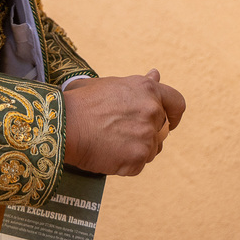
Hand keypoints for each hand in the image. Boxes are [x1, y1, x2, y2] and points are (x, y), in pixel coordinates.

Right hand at [62, 69, 185, 175]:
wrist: (63, 124)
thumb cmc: (81, 102)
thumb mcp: (110, 84)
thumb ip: (137, 83)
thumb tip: (156, 74)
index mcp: (147, 90)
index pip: (177, 103)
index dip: (174, 115)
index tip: (170, 122)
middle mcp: (152, 111)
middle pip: (162, 130)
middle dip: (147, 134)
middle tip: (123, 135)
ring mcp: (147, 136)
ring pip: (151, 150)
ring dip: (136, 150)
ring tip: (111, 144)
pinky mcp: (138, 158)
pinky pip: (137, 165)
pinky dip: (124, 164)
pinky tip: (106, 154)